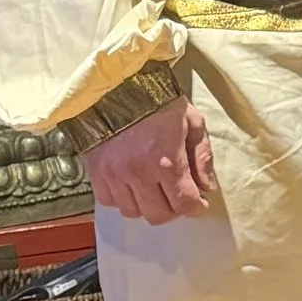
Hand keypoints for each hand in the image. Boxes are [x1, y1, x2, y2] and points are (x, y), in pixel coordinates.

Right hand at [84, 98, 215, 223]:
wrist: (113, 85)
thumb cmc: (157, 100)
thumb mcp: (192, 121)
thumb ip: (202, 156)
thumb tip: (207, 187)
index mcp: (167, 161)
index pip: (184, 204)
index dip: (195, 208)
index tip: (198, 202)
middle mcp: (138, 173)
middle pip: (158, 215)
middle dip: (173, 210)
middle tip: (176, 196)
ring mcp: (114, 175)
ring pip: (132, 212)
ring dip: (146, 205)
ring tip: (153, 189)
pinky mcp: (95, 173)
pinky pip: (109, 202)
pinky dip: (122, 199)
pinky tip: (131, 184)